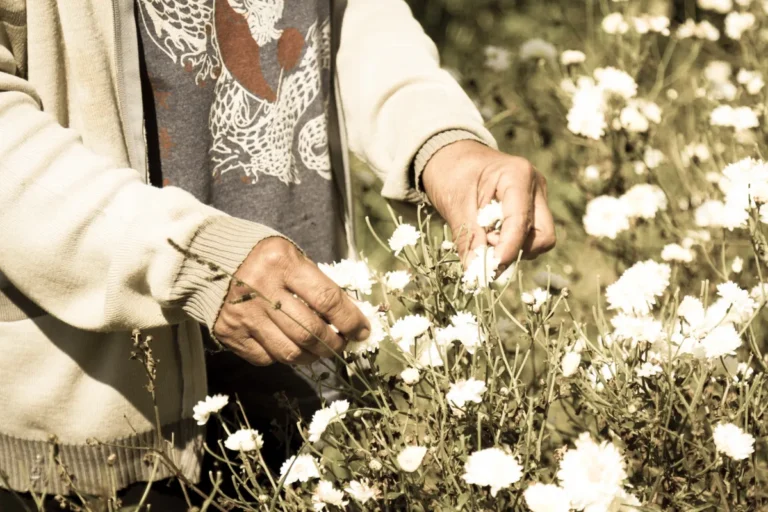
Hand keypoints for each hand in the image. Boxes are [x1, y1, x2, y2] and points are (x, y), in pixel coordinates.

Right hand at [213, 238, 370, 365]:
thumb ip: (317, 283)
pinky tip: (291, 347)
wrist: (206, 258)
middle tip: (343, 345)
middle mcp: (261, 289)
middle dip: (334, 344)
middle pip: (310, 332)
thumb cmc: (261, 256)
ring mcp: (244, 315)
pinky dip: (284, 357)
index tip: (363, 331)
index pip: (327, 299)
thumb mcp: (291, 256)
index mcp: (282, 263)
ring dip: (314, 357)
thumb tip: (349, 317)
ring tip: (322, 351)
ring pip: (290, 352)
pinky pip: (267, 357)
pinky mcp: (230, 333)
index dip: (350, 320)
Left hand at [422, 140, 555, 265]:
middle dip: (517, 250)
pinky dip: (511, 244)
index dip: (508, 249)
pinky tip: (489, 235)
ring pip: (539, 239)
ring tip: (484, 238)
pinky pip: (529, 236)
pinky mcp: (531, 208)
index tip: (491, 267)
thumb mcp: (455, 203)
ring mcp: (536, 198)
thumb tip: (476, 270)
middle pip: (543, 235)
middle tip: (486, 250)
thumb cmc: (452, 172)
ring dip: (513, 249)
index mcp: (518, 175)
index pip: (521, 222)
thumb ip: (468, 237)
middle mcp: (535, 186)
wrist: (451, 155)